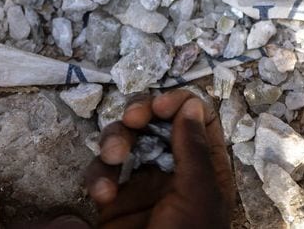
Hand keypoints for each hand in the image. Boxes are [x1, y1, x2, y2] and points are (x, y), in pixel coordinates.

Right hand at [87, 91, 233, 228]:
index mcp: (206, 166)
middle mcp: (174, 168)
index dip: (179, 102)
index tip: (161, 106)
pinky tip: (102, 197)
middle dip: (140, 113)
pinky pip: (101, 174)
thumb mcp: (199, 197)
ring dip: (114, 142)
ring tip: (111, 159)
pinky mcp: (114, 201)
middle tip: (132, 119)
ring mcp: (142, 184)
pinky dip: (98, 178)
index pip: (198, 117)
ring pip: (124, 141)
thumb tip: (192, 105)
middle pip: (156, 121)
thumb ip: (194, 150)